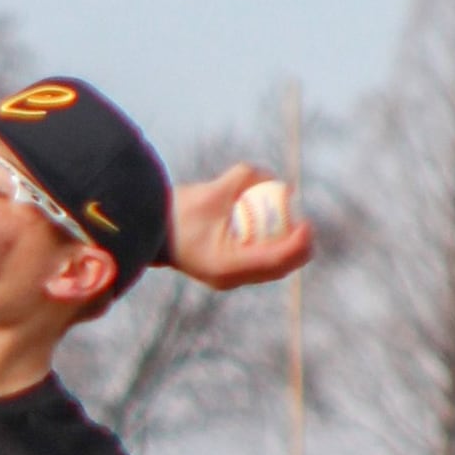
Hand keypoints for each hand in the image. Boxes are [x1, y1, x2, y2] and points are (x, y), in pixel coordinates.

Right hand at [163, 164, 312, 290]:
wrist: (148, 232)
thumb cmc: (176, 213)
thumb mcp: (210, 191)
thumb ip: (242, 178)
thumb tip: (271, 175)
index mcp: (226, 266)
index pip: (274, 259)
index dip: (296, 243)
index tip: (306, 223)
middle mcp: (229, 278)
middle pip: (278, 269)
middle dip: (297, 248)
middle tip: (304, 223)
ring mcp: (228, 279)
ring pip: (271, 269)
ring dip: (286, 249)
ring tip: (292, 225)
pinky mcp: (227, 273)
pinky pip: (259, 263)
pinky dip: (270, 247)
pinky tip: (273, 228)